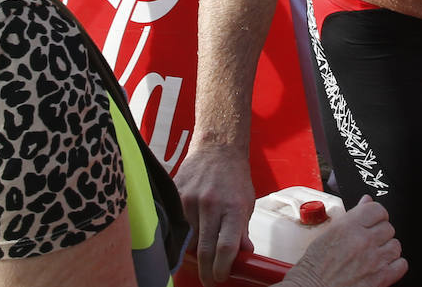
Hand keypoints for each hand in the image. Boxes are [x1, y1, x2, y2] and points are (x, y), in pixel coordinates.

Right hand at [175, 142, 253, 286]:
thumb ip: (243, 230)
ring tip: (198, 256)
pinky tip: (185, 238)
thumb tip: (244, 254)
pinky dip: (180, 234)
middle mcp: (211, 204)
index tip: (220, 277)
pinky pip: (175, 223)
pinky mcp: (176, 194)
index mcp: (233, 208)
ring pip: (187, 239)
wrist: (217, 147)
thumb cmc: (234, 177)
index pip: (226, 246)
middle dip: (205, 271)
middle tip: (207, 280)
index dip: (222, 268)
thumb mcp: (246, 203)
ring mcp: (191, 199)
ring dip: (192, 252)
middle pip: (204, 249)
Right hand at [283, 197, 405, 286]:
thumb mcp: (329, 233)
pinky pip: (401, 265)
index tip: (373, 219)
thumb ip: (352, 216)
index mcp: (349, 226)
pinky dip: (395, 265)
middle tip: (370, 240)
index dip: (376, 214)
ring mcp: (374, 260)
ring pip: (396, 245)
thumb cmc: (314, 266)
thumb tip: (367, 201)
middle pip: (388, 227)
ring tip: (375, 254)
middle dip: (380, 232)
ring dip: (387, 248)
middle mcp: (363, 241)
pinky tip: (383, 265)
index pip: (378, 209)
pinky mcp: (381, 278)